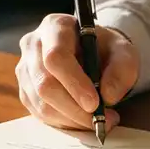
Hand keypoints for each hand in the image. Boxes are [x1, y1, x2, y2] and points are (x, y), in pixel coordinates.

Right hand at [16, 13, 138, 131]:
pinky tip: (81, 119)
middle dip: (74, 108)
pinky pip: (39, 113)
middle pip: (44, 83)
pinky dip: (63, 122)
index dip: (74, 83)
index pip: (56, 56)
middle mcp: (33, 44)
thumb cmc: (106, 51)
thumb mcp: (124, 53)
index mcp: (55, 26)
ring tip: (96, 120)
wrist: (93, 55)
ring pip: (41, 103)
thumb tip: (107, 96)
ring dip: (71, 119)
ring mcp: (25, 68)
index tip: (94, 103)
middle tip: (100, 119)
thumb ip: (122, 70)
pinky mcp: (25, 90)